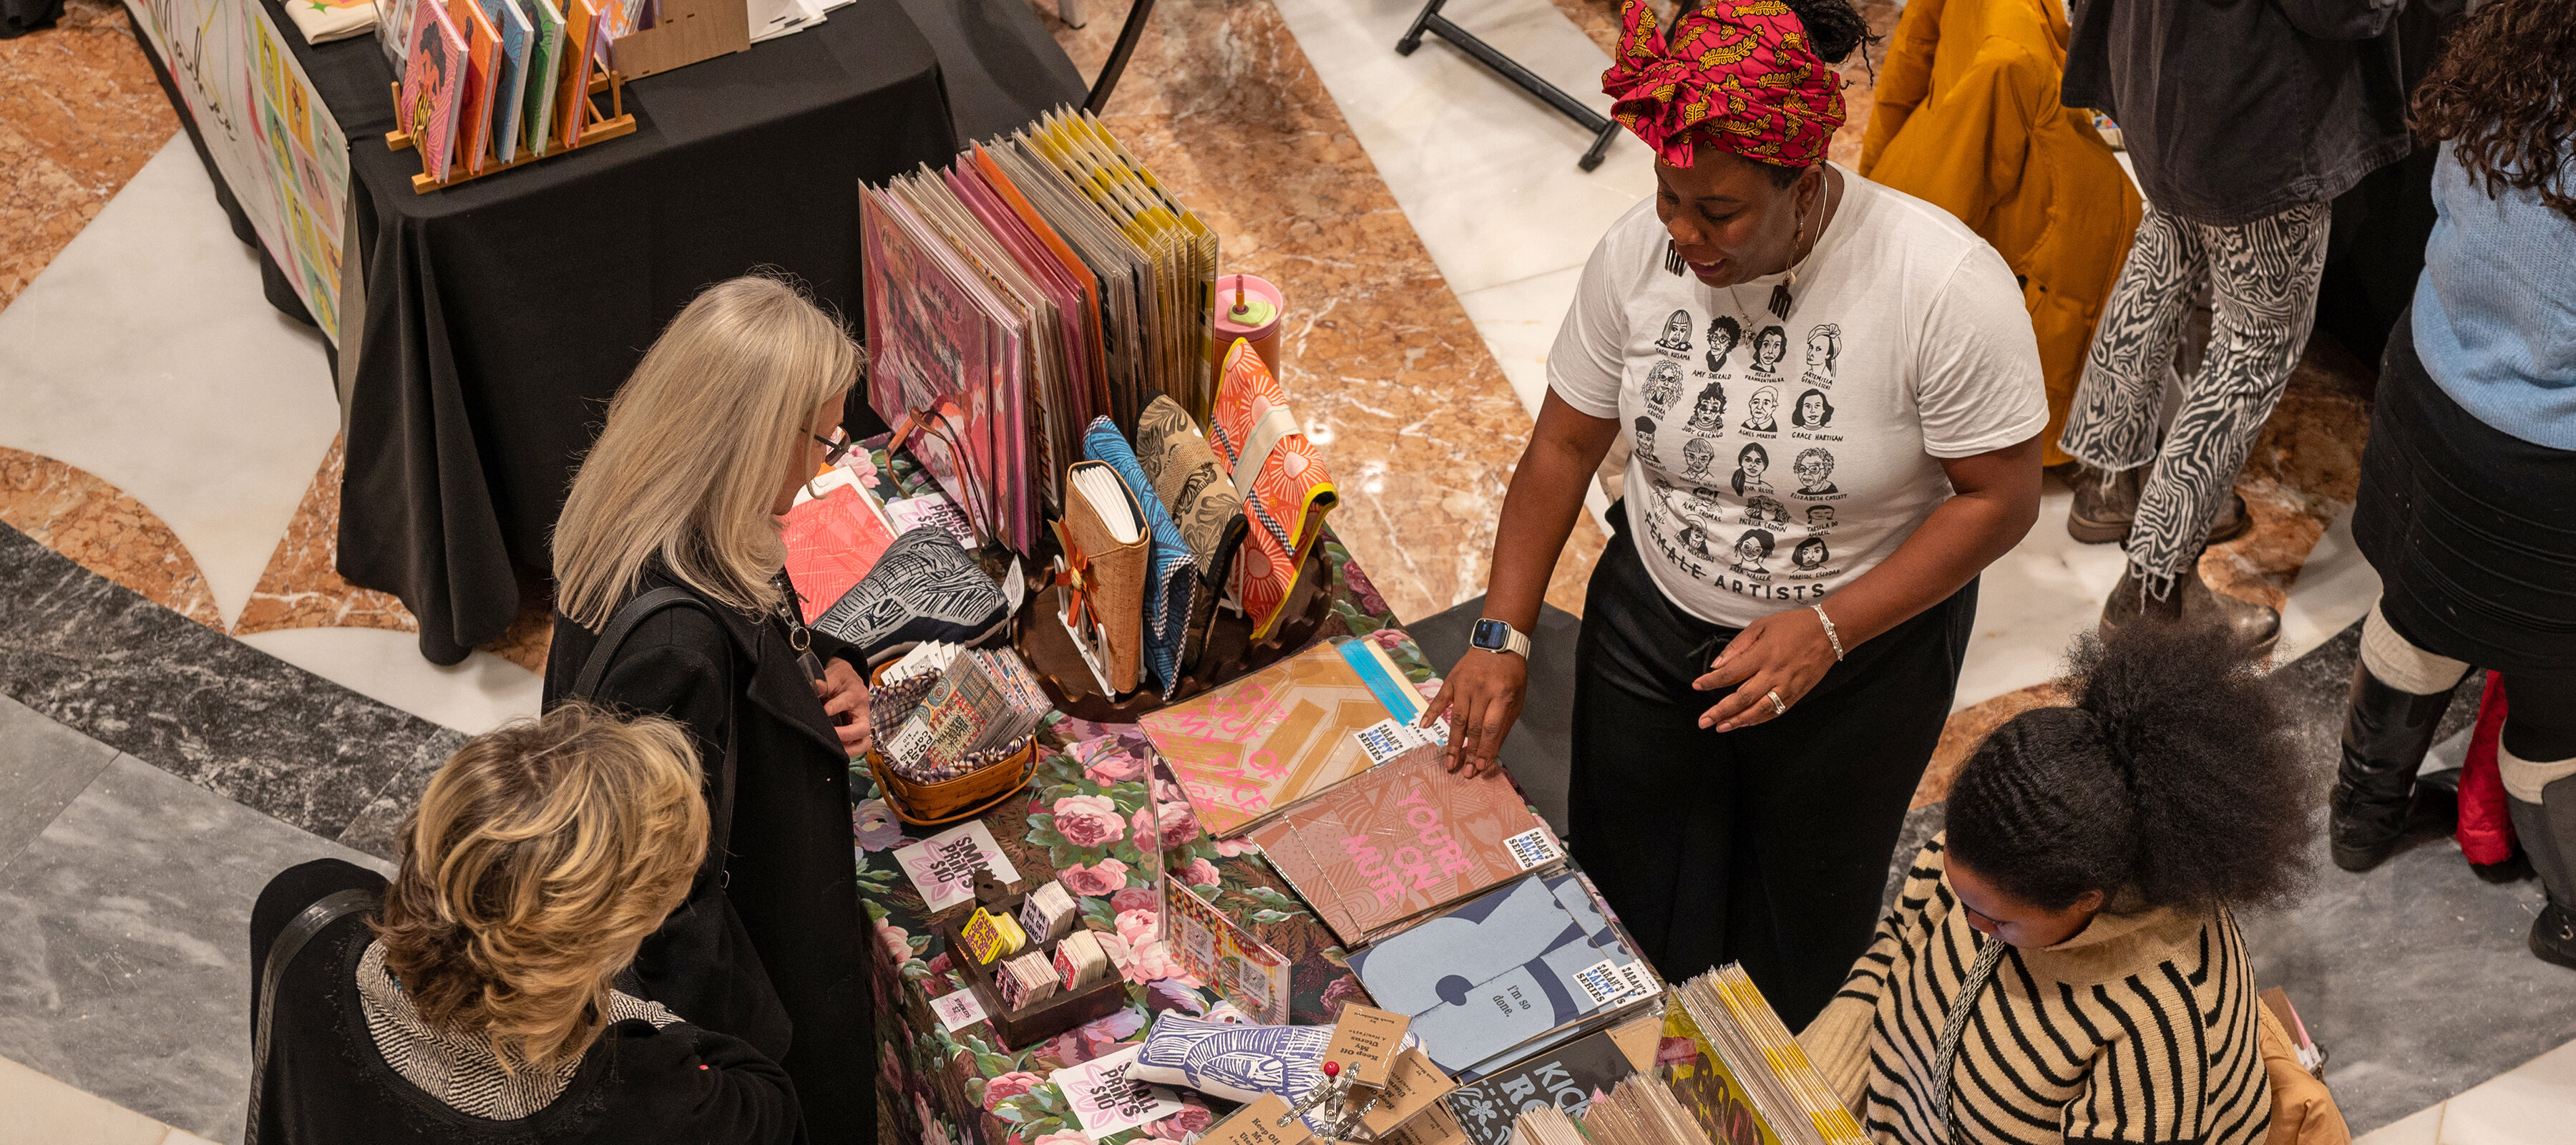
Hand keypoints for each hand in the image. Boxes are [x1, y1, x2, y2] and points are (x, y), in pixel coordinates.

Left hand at [816, 657, 872, 756]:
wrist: (849, 680)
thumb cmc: (841, 679)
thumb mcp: (834, 675)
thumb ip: (825, 682)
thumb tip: (815, 687)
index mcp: (857, 694)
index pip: (848, 702)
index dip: (834, 707)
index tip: (824, 711)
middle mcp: (863, 711)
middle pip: (863, 728)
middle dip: (847, 735)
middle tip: (830, 736)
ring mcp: (862, 723)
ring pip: (864, 743)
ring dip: (851, 749)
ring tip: (835, 751)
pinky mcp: (858, 732)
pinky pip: (858, 745)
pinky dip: (849, 751)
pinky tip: (836, 751)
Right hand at [1418, 648, 1526, 776]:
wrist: (1498, 643)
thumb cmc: (1511, 674)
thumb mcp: (1516, 699)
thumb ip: (1504, 724)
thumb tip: (1492, 752)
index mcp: (1502, 695)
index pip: (1491, 728)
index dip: (1486, 750)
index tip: (1481, 767)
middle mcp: (1481, 690)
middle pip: (1474, 727)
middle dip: (1470, 752)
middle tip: (1466, 772)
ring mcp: (1464, 684)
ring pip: (1457, 719)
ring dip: (1452, 743)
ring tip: (1450, 762)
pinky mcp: (1451, 680)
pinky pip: (1440, 699)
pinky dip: (1431, 713)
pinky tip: (1424, 727)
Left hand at [1693, 608, 1836, 731]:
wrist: (1829, 632)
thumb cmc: (1793, 625)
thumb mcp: (1761, 626)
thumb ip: (1738, 646)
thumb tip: (1718, 665)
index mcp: (1762, 655)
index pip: (1731, 674)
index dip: (1712, 682)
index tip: (1697, 686)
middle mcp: (1774, 674)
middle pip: (1742, 698)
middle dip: (1720, 711)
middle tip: (1703, 721)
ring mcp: (1787, 686)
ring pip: (1759, 710)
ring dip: (1738, 721)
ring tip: (1721, 727)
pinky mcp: (1797, 694)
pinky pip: (1776, 711)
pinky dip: (1759, 719)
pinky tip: (1745, 723)